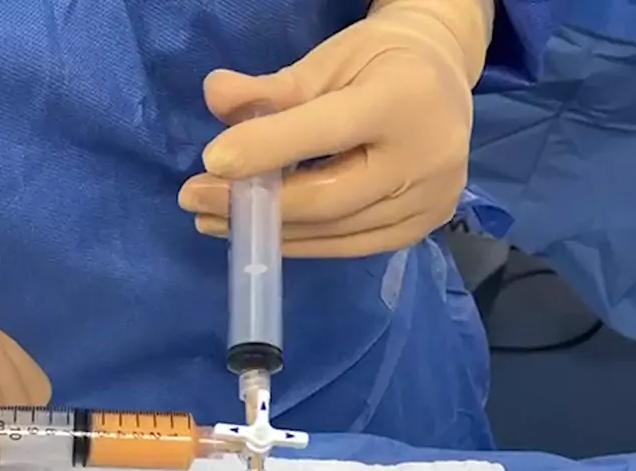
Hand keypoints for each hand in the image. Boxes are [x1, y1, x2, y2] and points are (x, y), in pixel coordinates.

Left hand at [179, 6, 480, 257]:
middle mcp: (427, 156)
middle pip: (329, 197)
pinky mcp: (424, 226)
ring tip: (214, 219)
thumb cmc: (378, 61)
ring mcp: (430, 199)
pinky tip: (264, 233)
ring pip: (336, 231)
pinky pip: (351, 246)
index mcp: (405, 97)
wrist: (440, 75)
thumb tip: (215, 96)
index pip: (328, 131)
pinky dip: (303, 242)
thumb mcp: (328, 59)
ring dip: (270, 231)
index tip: (212, 161)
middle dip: (256, 205)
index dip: (267, 149)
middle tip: (194, 198)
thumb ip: (273, 87)